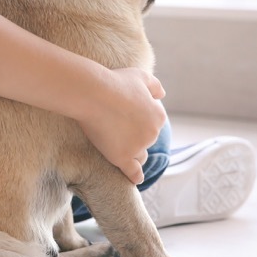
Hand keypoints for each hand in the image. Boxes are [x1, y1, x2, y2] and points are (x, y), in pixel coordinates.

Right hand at [77, 67, 166, 184]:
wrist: (95, 94)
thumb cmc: (115, 82)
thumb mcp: (140, 76)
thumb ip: (154, 86)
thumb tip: (161, 95)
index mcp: (159, 116)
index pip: (153, 124)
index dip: (139, 120)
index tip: (125, 116)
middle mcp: (152, 134)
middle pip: (146, 140)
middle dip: (136, 136)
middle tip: (116, 126)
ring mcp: (138, 147)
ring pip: (139, 155)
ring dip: (133, 153)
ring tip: (117, 145)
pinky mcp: (122, 158)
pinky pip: (133, 172)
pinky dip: (134, 176)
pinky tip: (135, 179)